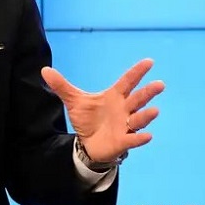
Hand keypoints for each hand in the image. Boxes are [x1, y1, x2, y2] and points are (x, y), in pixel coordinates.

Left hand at [41, 58, 164, 162]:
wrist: (88, 143)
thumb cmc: (88, 119)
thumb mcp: (74, 101)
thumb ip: (62, 86)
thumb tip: (44, 70)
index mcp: (115, 96)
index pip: (127, 82)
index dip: (137, 72)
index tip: (149, 61)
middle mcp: (124, 109)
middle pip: (138, 99)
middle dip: (148, 93)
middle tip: (160, 84)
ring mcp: (125, 126)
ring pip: (139, 119)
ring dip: (146, 115)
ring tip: (154, 110)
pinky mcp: (123, 141)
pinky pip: (133, 140)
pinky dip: (139, 138)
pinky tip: (147, 136)